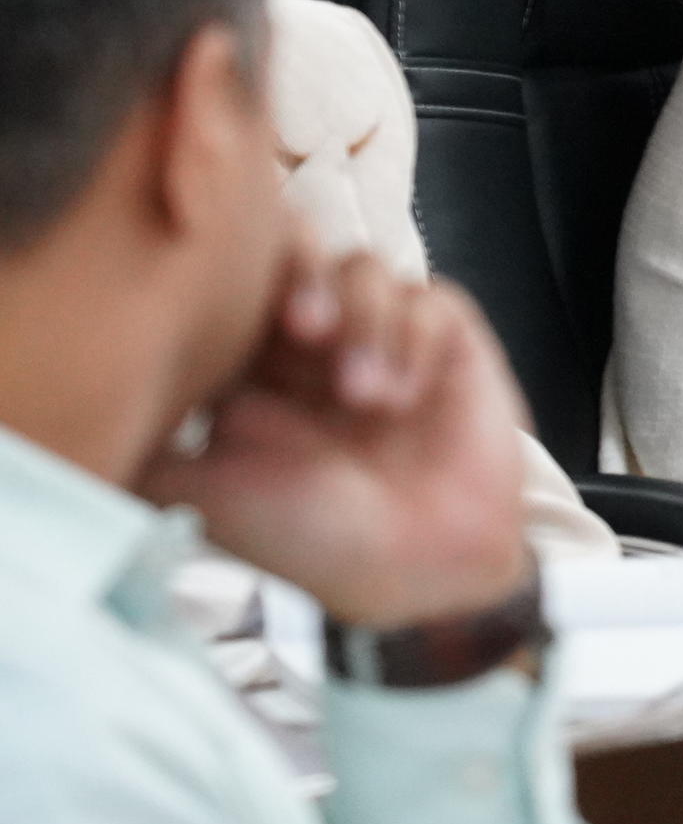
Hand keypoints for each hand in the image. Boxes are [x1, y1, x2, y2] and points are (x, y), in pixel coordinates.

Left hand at [140, 246, 533, 630]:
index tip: (248, 325)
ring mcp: (382, 336)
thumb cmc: (307, 540)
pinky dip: (413, 340)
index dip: (241, 282)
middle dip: (302, 279)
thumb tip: (98, 405)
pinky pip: (429, 298)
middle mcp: (314, 343)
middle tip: (305, 328)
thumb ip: (146, 447)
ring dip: (364, 322)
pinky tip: (407, 397)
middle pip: (301, 252)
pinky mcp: (444, 339)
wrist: (414, 572)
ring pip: (364, 268)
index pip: (237, 287)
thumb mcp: (201, 495)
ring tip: (365, 398)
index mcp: (251, 368)